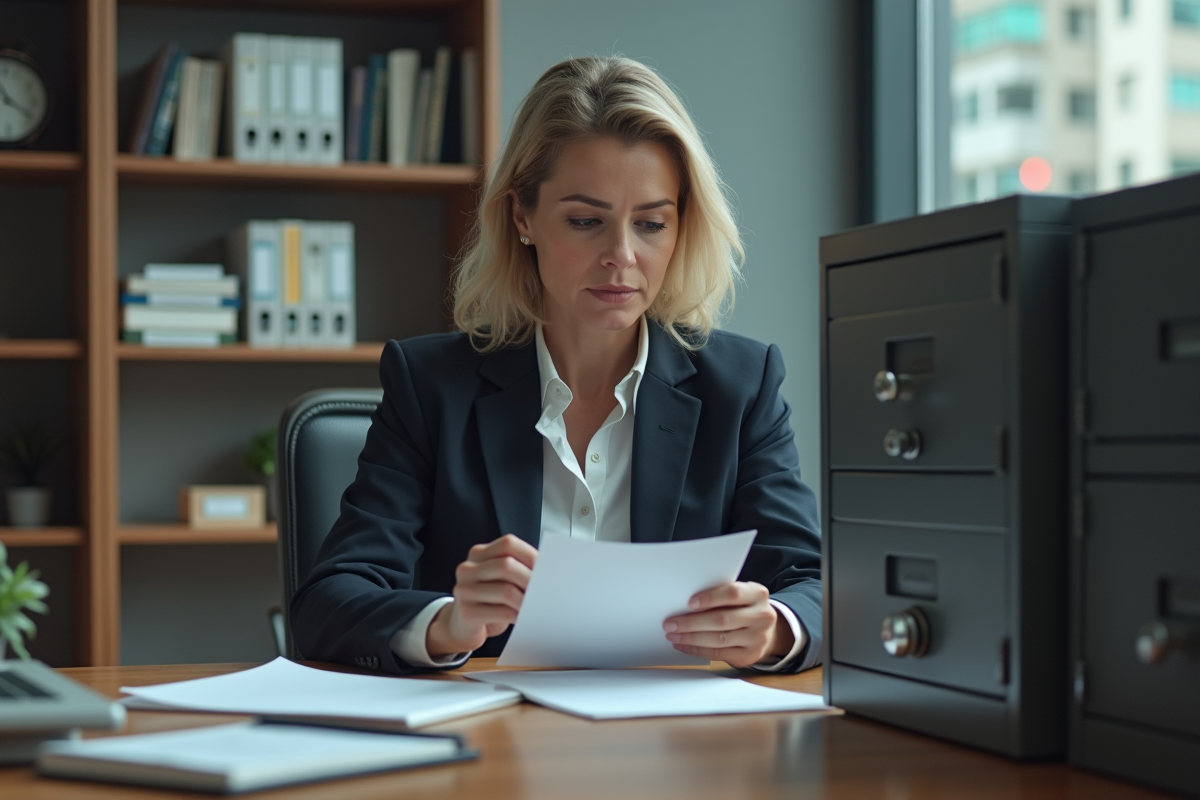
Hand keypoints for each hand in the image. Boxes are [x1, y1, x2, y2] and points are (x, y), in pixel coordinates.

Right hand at [425, 534, 536, 657]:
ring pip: (505, 590)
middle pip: (506, 566)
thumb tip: (547, 571)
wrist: (463, 624)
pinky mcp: (466, 612)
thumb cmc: (489, 599)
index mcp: (479, 554)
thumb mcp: (501, 579)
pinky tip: (522, 618)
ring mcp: (464, 590)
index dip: (530, 555)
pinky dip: (516, 615)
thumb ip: (517, 569)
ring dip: (526, 601)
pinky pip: (500, 612)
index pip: (508, 544)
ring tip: (536, 607)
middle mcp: (467, 568)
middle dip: (530, 580)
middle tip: (545, 591)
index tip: (545, 569)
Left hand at [663, 581, 792, 667]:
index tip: (689, 603)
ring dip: (691, 638)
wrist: (767, 631)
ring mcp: (757, 638)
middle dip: (692, 622)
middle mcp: (761, 616)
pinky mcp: (749, 655)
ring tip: (673, 634)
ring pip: (718, 639)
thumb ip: (721, 596)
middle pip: (722, 619)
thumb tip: (685, 602)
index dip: (710, 598)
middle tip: (670, 623)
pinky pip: (718, 654)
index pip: (732, 593)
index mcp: (757, 594)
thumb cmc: (744, 608)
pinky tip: (683, 645)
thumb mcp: (741, 595)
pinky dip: (697, 650)